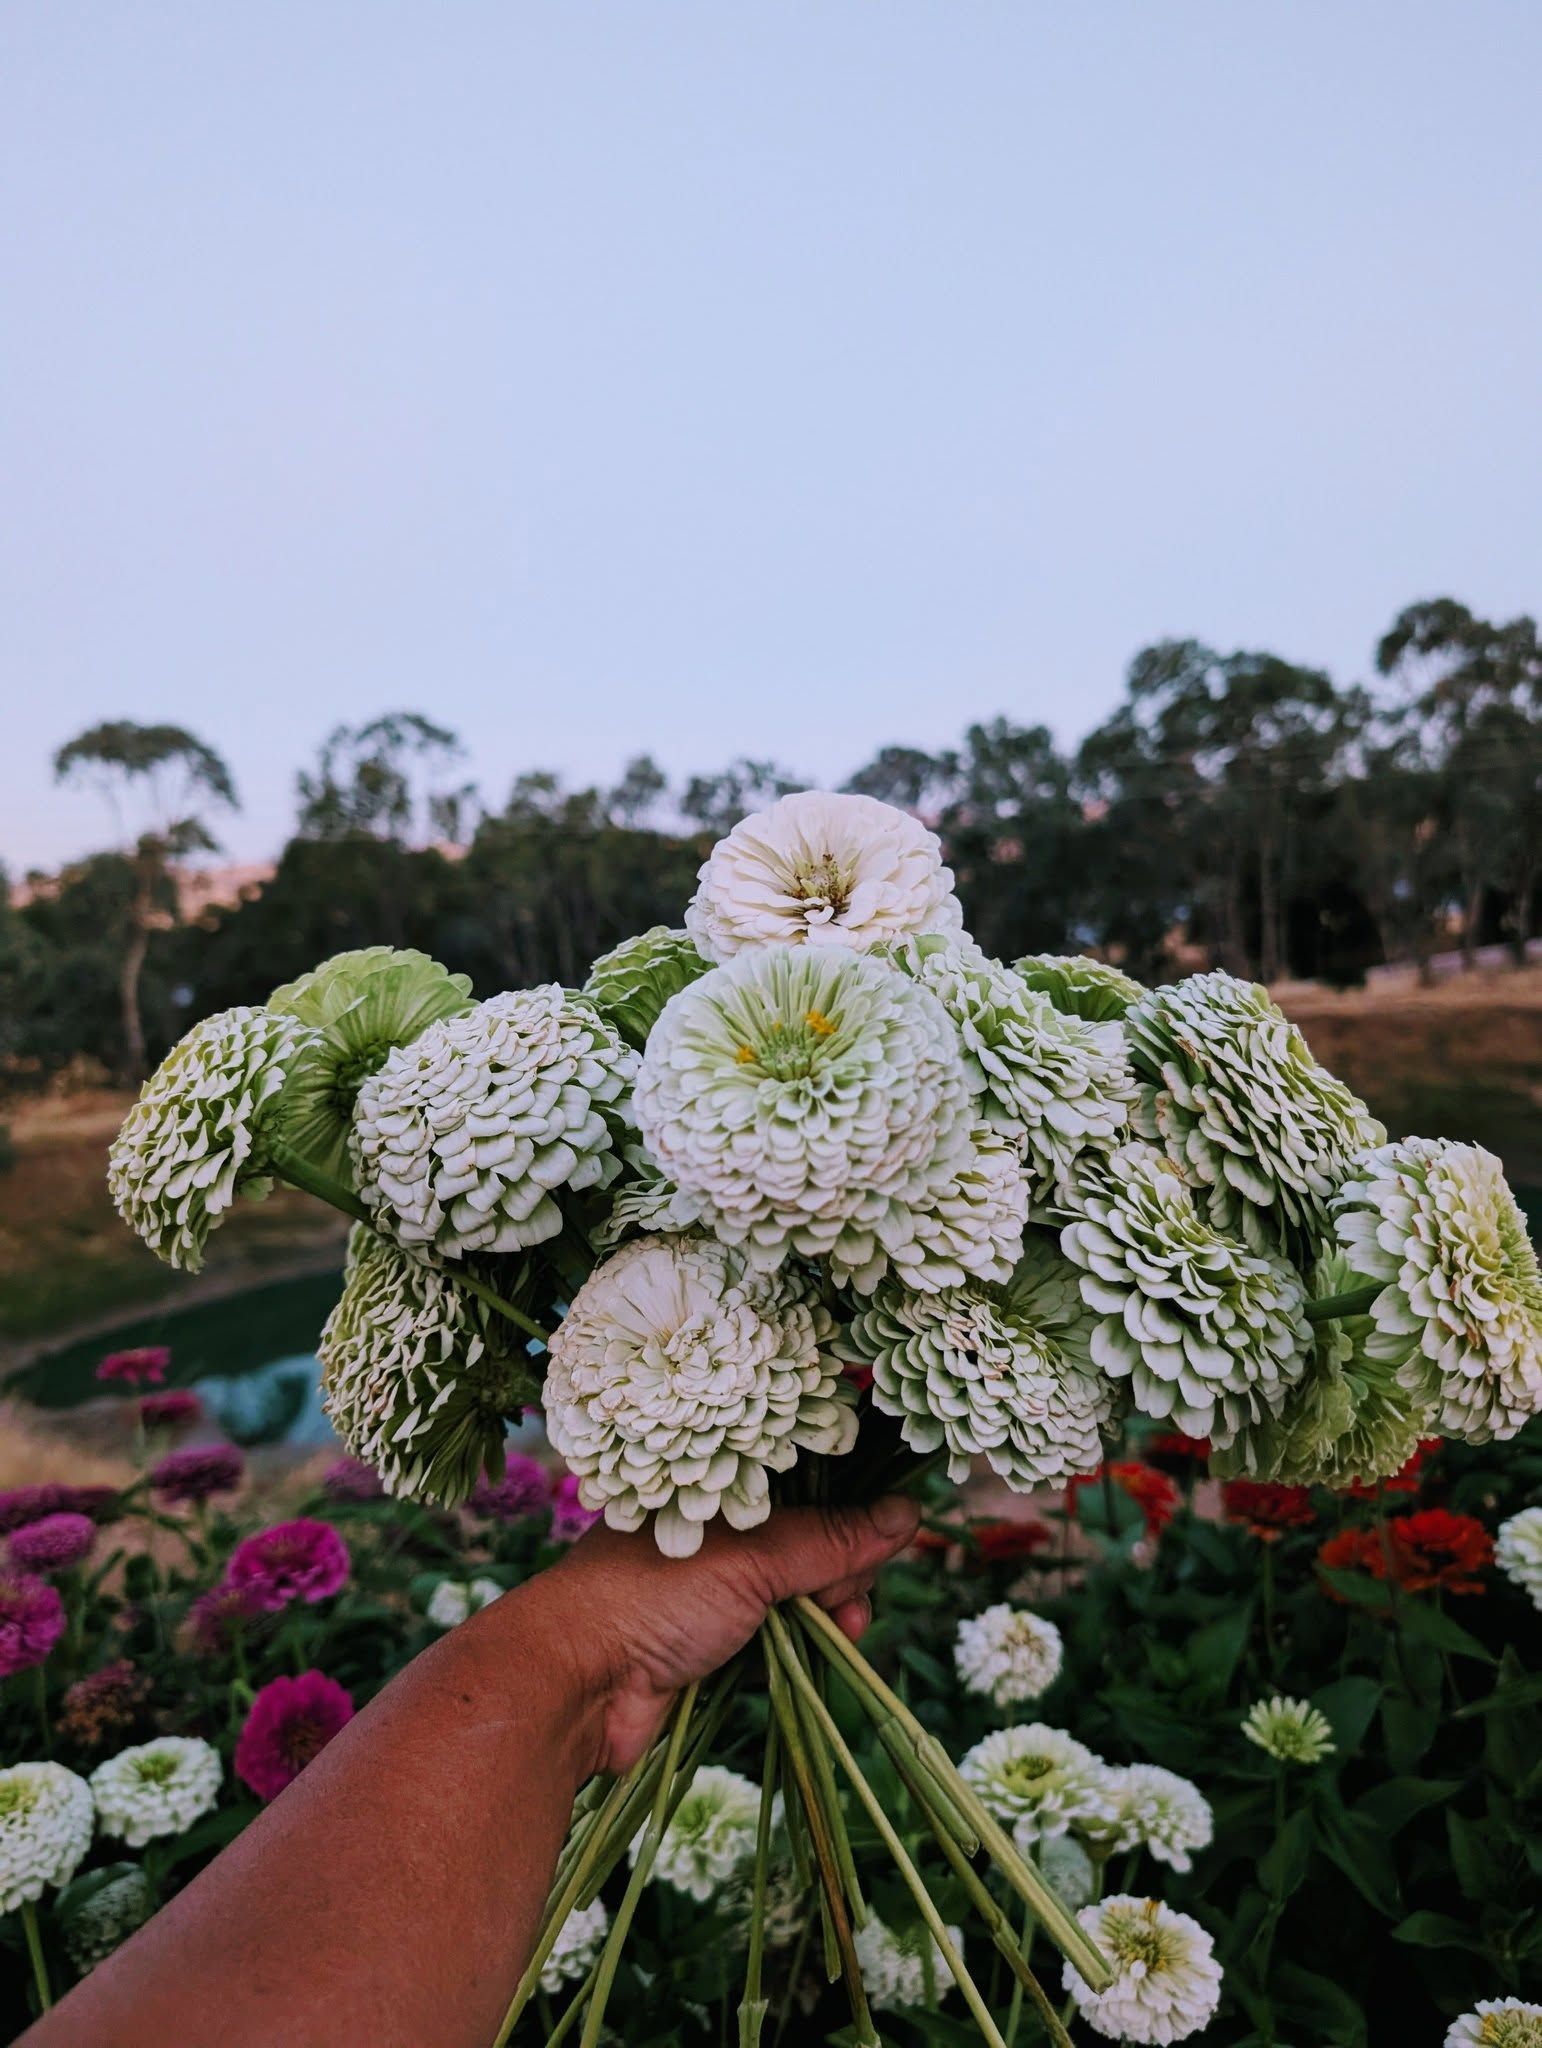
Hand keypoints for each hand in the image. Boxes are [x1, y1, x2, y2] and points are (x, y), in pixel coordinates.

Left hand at [533, 1498, 919, 1771]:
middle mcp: (715, 1529)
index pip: (803, 1480)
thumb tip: (909, 1510)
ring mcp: (711, 1587)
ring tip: (845, 1629)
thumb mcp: (752, 1559)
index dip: (849, 1505)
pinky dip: (805, 1642)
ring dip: (832, 1609)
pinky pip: (777, 1633)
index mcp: (713, 1484)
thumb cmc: (650, 1598)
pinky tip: (828, 1649)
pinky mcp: (710, 1642)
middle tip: (852, 1599)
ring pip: (798, 1589)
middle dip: (845, 1567)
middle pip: (808, 1538)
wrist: (572, 1686)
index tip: (886, 1534)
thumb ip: (831, 1540)